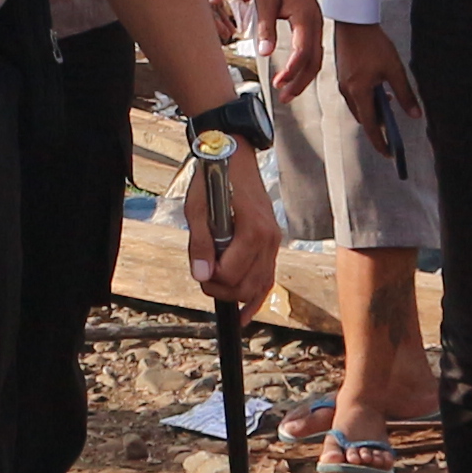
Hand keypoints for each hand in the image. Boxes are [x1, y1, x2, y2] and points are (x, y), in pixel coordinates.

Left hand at [182, 149, 277, 309]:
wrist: (234, 156)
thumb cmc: (213, 179)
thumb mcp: (197, 208)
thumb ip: (200, 243)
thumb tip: (201, 274)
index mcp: (252, 230)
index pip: (231, 274)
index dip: (210, 278)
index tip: (198, 268)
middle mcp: (269, 240)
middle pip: (246, 286)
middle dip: (221, 289)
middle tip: (203, 275)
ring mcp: (274, 243)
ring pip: (258, 286)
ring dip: (235, 293)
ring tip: (215, 283)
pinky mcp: (272, 244)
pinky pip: (267, 279)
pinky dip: (256, 298)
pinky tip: (243, 315)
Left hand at [258, 0, 328, 105]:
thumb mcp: (265, 0)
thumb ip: (266, 27)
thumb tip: (264, 52)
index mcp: (305, 17)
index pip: (303, 51)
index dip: (293, 70)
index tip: (280, 83)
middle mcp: (316, 24)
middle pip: (314, 61)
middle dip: (300, 82)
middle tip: (284, 97)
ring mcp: (317, 26)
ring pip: (316, 59)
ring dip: (304, 78)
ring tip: (288, 92)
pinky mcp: (313, 26)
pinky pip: (313, 51)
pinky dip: (306, 66)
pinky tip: (294, 76)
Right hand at [329, 19, 421, 171]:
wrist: (353, 22)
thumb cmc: (373, 44)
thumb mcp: (394, 70)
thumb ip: (405, 94)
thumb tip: (415, 114)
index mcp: (359, 92)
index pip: (370, 125)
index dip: (380, 142)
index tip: (389, 153)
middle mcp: (347, 91)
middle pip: (363, 118)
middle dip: (377, 127)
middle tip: (392, 131)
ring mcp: (343, 84)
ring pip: (358, 108)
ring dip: (373, 112)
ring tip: (389, 106)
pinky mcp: (343, 76)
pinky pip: (355, 97)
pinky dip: (367, 101)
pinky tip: (380, 91)